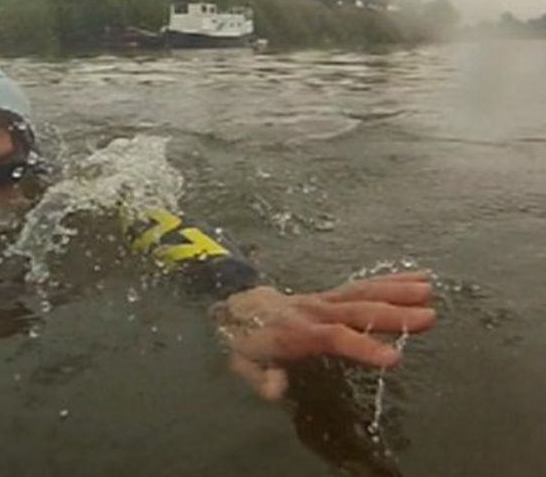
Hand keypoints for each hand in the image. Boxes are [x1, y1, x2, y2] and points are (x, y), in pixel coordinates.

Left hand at [210, 272, 435, 400]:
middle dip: (392, 314)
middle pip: (356, 310)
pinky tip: (417, 278)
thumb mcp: (242, 364)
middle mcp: (315, 310)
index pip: (333, 337)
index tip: (393, 358)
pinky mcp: (332, 294)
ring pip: (363, 292)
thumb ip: (260, 377)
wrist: (238, 305)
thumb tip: (277, 388)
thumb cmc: (245, 339)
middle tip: (428, 317)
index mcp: (296, 331)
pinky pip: (362, 285)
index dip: (362, 346)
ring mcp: (325, 299)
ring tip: (429, 290)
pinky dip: (390, 280)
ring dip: (396, 291)